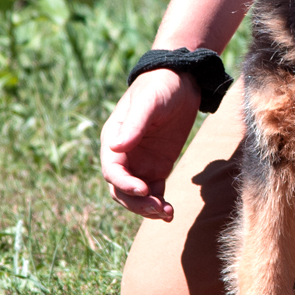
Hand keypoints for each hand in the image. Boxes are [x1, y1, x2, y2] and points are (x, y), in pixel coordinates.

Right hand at [100, 68, 200, 219]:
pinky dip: (159, 204)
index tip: (144, 190)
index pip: (112, 171)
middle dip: (137, 203)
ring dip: (148, 208)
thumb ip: (134, 125)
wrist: (181, 80)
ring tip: (167, 214)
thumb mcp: (149, 103)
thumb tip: (115, 148)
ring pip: (137, 196)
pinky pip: (154, 192)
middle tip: (159, 209)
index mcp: (114, 139)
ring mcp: (140, 163)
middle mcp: (124, 155)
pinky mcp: (158, 166)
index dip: (124, 184)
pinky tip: (169, 212)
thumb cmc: (161, 86)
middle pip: (121, 190)